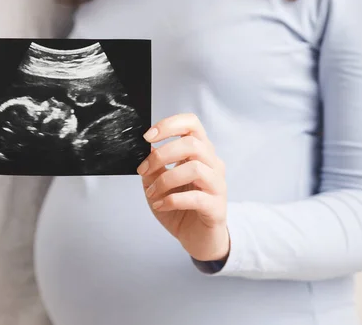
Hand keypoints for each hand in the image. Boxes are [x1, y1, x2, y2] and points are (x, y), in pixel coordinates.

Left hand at [137, 113, 228, 261]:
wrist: (197, 238)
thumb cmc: (179, 208)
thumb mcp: (158, 183)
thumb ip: (153, 166)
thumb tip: (144, 148)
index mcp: (199, 152)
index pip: (192, 124)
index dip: (169, 125)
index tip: (148, 137)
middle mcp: (212, 164)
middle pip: (192, 144)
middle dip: (161, 155)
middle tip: (143, 170)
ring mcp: (217, 185)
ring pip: (194, 169)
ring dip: (166, 180)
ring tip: (152, 192)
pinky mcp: (216, 207)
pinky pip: (196, 198)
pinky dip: (172, 200)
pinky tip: (161, 205)